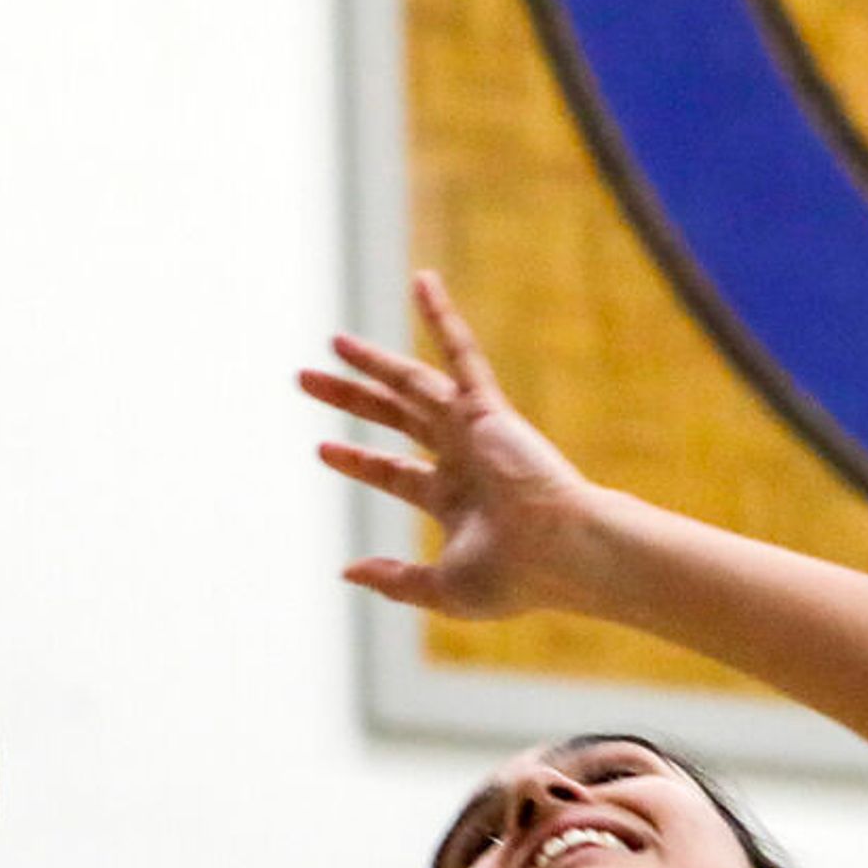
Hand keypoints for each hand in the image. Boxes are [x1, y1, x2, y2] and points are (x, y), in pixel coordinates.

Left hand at [300, 271, 603, 619]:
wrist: (562, 553)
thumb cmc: (515, 578)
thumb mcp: (441, 586)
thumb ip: (395, 579)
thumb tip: (347, 570)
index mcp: (454, 499)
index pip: (395, 471)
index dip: (359, 460)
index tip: (324, 448)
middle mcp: (462, 458)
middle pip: (394, 418)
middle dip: (351, 398)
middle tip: (305, 378)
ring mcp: (474, 430)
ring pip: (412, 384)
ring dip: (372, 363)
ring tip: (332, 343)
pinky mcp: (488, 409)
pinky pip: (461, 352)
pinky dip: (441, 316)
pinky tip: (422, 281)